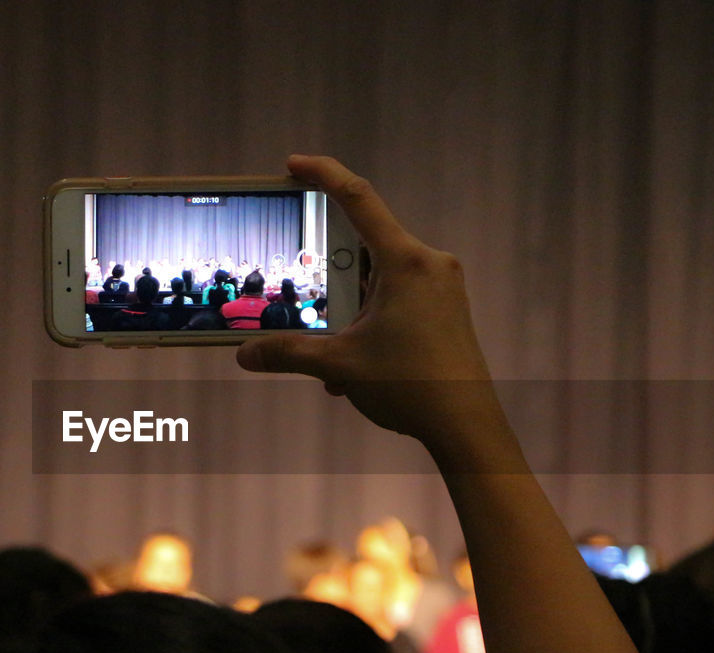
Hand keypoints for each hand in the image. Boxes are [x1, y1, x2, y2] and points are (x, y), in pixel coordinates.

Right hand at [237, 156, 494, 445]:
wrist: (467, 425)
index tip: (294, 164)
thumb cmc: (412, 386)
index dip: (323, 174)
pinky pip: (397, 299)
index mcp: (405, 262)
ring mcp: (441, 286)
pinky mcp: (446, 309)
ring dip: (348, 309)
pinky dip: (369, 322)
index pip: (358, 199)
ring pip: (379, 280)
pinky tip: (354, 366)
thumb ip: (289, 354)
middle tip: (305, 293)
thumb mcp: (340, 366)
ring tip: (332, 351)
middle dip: (330, 275)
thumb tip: (245, 355)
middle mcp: (428, 264)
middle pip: (365, 247)